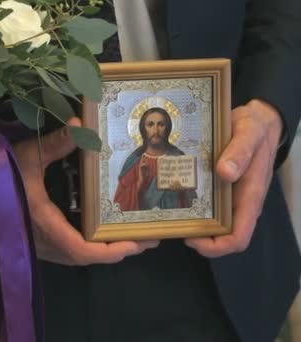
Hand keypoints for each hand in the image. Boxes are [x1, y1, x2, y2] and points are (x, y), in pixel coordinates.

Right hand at [13, 117, 159, 264]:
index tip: (135, 243)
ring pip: (76, 256)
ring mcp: (38, 242)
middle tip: (148, 237)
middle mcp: (42, 239)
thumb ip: (55, 143)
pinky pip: (67, 250)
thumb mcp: (27, 155)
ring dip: (104, 250)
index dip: (109, 252)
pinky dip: (89, 246)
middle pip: (85, 258)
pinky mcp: (36, 239)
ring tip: (133, 236)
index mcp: (42, 221)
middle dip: (118, 251)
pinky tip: (102, 232)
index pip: (80, 250)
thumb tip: (80, 123)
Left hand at [185, 99, 282, 256]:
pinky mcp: (221, 189)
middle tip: (172, 225)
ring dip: (193, 225)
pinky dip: (193, 209)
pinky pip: (208, 207)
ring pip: (213, 224)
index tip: (191, 239)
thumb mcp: (249, 133)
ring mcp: (230, 197)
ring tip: (169, 214)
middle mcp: (240, 203)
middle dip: (198, 239)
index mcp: (250, 197)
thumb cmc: (255, 128)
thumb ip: (240, 151)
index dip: (215, 247)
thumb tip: (226, 172)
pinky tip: (175, 199)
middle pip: (221, 237)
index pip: (238, 238)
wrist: (258, 120)